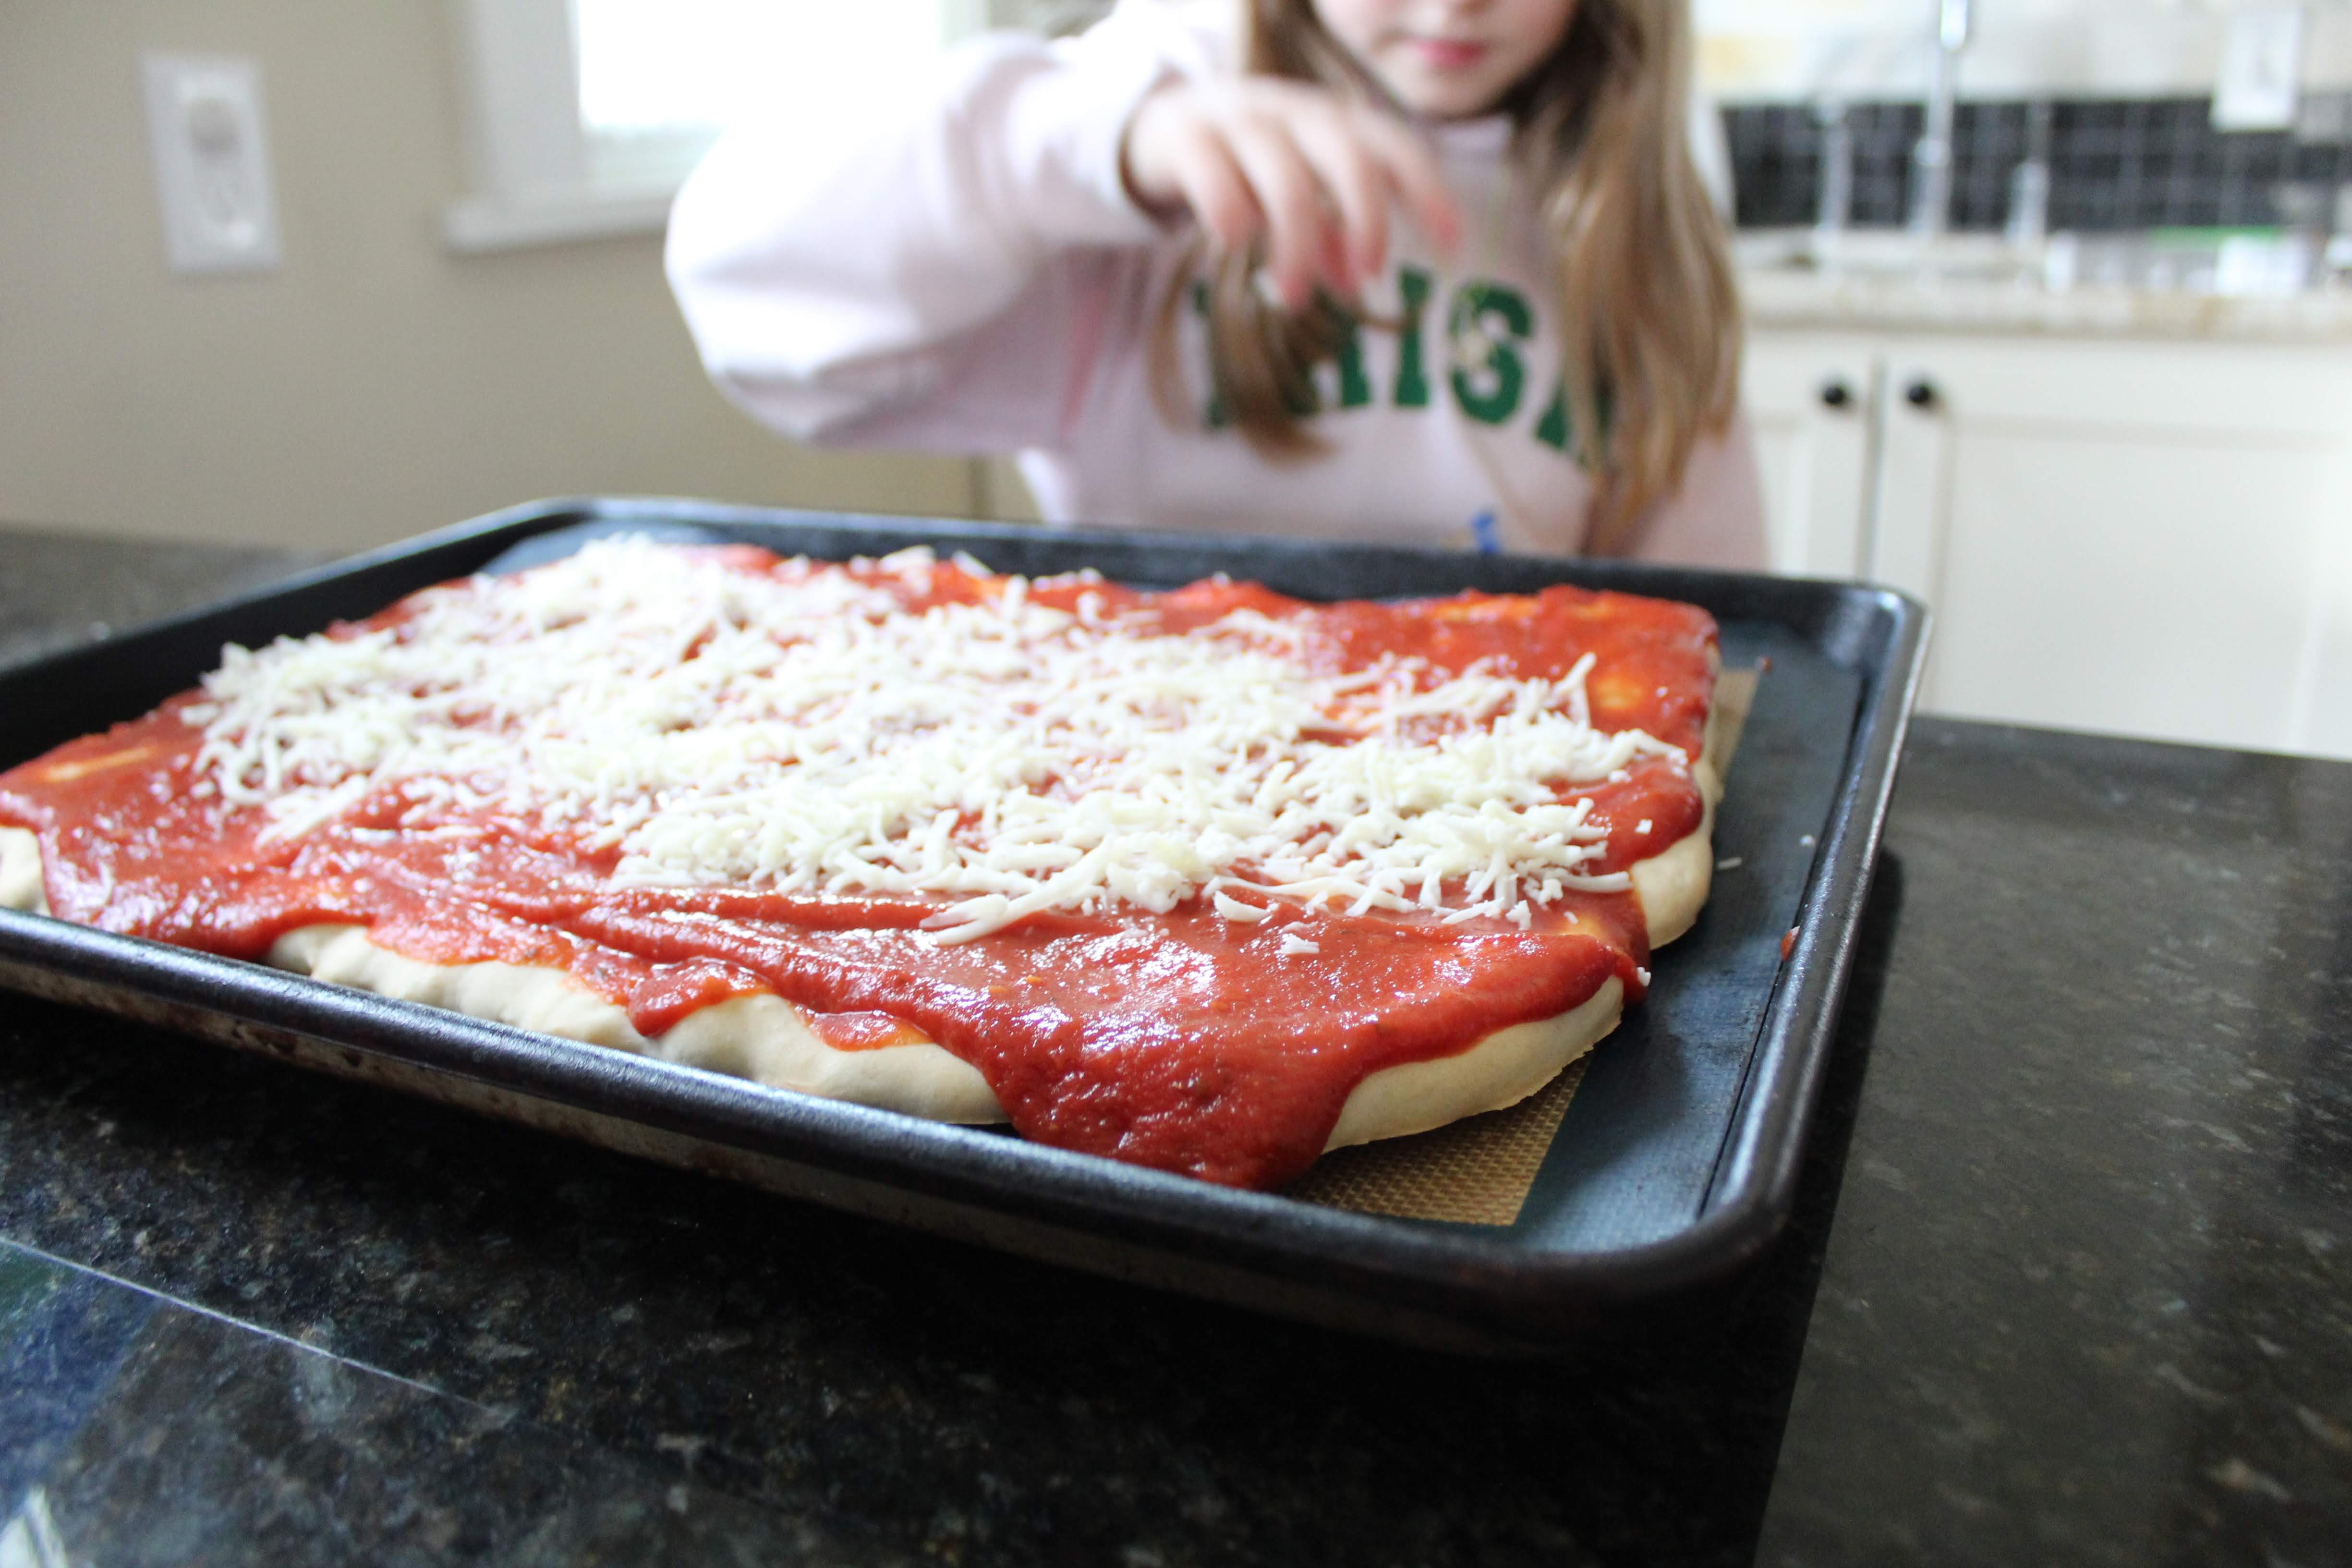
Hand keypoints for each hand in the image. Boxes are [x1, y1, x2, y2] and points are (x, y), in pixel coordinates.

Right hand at [1120, 77, 1462, 308]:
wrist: (1166, 124)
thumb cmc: (1253, 167)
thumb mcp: (1303, 195)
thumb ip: (1331, 234)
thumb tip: (1354, 281)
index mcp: (1335, 122)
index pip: (1396, 148)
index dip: (1429, 194)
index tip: (1452, 249)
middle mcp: (1296, 113)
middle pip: (1348, 156)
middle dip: (1366, 219)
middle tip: (1367, 279)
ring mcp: (1241, 120)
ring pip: (1284, 174)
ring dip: (1298, 241)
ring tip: (1296, 297)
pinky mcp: (1188, 138)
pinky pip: (1215, 172)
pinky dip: (1231, 210)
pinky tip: (1235, 242)